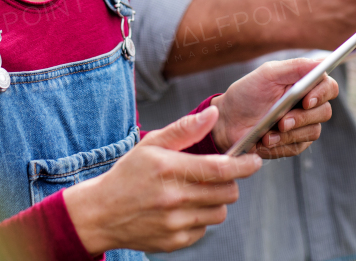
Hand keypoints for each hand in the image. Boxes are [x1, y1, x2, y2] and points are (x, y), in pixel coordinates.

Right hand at [62, 106, 261, 254]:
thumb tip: (214, 113)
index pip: (220, 169)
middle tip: (216, 174)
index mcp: (169, 169)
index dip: (244, 165)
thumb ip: (185, 130)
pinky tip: (182, 209)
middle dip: (230, 181)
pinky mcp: (175, 242)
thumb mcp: (151, 144)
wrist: (101, 213)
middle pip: (227, 193)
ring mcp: (174, 224)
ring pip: (220, 213)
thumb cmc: (129, 174)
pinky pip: (204, 229)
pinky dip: (200, 218)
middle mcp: (173, 198)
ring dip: (216, 201)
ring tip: (196, 192)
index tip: (255, 161)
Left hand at [209, 58, 338, 157]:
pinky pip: (298, 147)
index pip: (329, 87)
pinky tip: (266, 141)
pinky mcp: (294, 143)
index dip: (322, 93)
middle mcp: (308, 104)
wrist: (228, 121)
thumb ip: (295, 67)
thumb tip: (322, 62)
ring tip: (267, 134)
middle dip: (302, 118)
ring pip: (313, 132)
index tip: (306, 100)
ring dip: (289, 134)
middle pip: (325, 112)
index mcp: (304, 84)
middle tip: (282, 122)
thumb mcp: (267, 74)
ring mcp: (302, 125)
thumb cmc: (247, 93)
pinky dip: (281, 144)